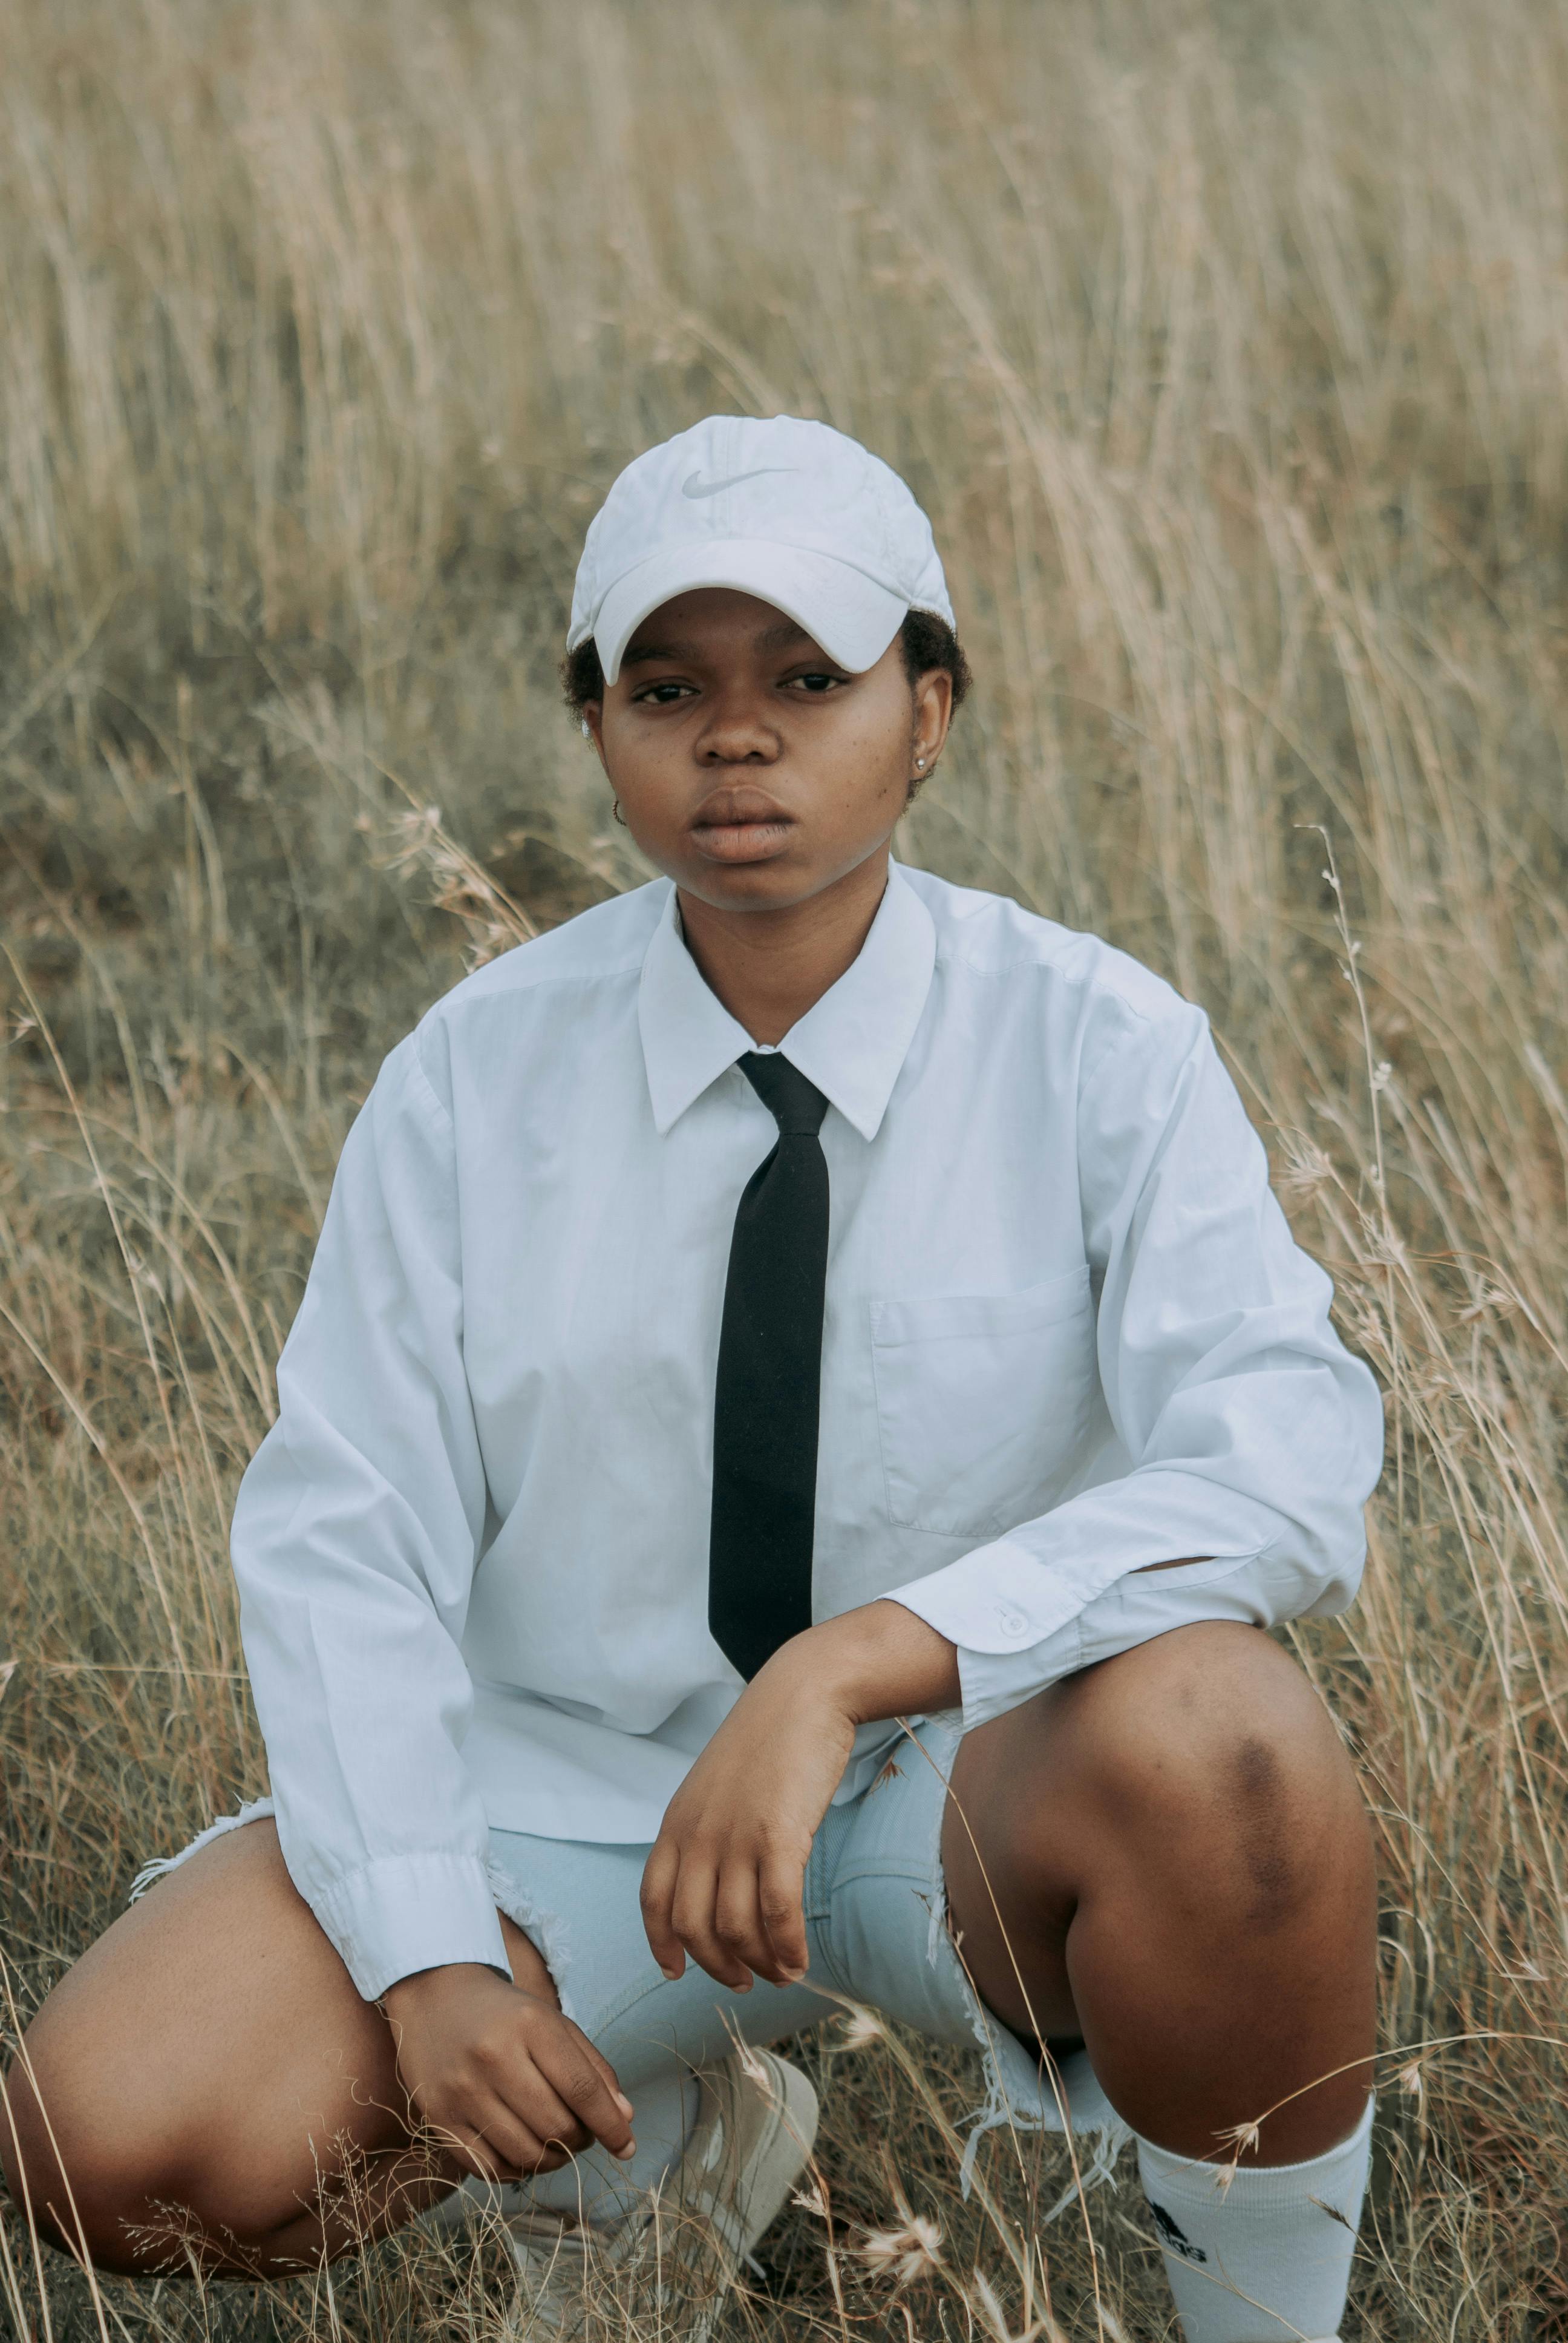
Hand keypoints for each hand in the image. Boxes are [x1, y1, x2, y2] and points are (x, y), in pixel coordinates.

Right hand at [382, 1962, 634, 2182]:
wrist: (435, 1998)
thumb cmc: (505, 2014)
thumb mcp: (553, 2024)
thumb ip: (592, 2069)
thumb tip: (623, 2119)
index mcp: (530, 2025)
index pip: (581, 2089)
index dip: (609, 2125)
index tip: (626, 2146)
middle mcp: (493, 2057)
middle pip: (556, 2126)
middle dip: (580, 2141)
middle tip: (580, 2133)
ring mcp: (462, 2090)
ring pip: (525, 2154)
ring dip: (551, 2159)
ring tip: (553, 2143)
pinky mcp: (438, 2118)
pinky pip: (488, 2169)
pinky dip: (515, 2171)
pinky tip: (522, 2152)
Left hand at [640, 1600, 958, 1992]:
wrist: (803, 1694)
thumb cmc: (767, 1740)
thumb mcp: (715, 1787)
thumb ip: (706, 1832)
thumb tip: (716, 1886)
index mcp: (676, 1823)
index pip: (653, 1902)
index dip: (662, 1945)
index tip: (676, 1972)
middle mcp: (698, 1836)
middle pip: (693, 1927)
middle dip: (717, 1966)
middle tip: (745, 1980)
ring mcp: (736, 1838)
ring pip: (736, 1928)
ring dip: (759, 1963)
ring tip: (781, 1972)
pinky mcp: (779, 1838)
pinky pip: (777, 1913)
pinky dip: (786, 1947)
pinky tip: (799, 1959)